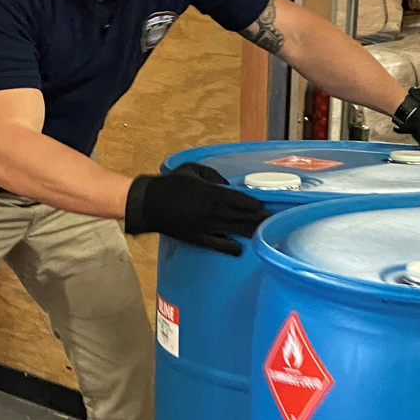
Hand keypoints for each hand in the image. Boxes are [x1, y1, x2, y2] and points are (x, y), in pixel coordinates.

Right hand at [125, 171, 266, 254]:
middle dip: (256, 220)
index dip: (253, 205)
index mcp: (209, 192)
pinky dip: (228, 247)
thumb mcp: (193, 169)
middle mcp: (209, 210)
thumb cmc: (171, 183)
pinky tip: (239, 250)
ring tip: (262, 234)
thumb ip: (213, 175)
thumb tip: (228, 185)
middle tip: (272, 223)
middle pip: (239, 216)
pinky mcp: (195, 238)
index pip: (238, 199)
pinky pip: (215, 244)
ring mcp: (202, 226)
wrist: (147, 203)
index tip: (265, 208)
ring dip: (248, 232)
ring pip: (231, 229)